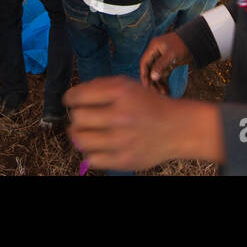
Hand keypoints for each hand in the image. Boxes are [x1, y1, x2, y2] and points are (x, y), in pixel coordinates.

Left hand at [65, 77, 187, 171]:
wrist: (177, 128)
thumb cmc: (148, 104)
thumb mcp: (128, 85)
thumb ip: (101, 86)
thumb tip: (73, 97)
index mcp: (120, 93)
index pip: (79, 96)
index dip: (70, 98)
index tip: (71, 101)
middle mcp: (121, 116)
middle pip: (78, 118)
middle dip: (76, 117)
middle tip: (82, 118)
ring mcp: (122, 140)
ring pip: (80, 140)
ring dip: (79, 135)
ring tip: (86, 133)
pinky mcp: (124, 160)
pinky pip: (92, 159)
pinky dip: (91, 153)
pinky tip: (98, 146)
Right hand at [140, 31, 190, 90]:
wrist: (196, 41)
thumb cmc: (182, 44)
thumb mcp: (171, 54)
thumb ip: (161, 65)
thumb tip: (153, 77)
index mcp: (153, 48)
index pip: (144, 63)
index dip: (144, 74)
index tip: (147, 86)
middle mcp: (156, 53)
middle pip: (150, 70)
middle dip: (153, 81)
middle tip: (156, 93)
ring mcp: (162, 59)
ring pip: (157, 73)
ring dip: (159, 83)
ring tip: (164, 93)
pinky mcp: (169, 64)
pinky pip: (164, 74)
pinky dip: (164, 82)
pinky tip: (167, 90)